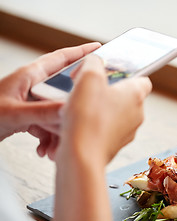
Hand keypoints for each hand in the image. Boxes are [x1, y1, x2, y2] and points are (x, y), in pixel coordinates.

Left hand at [0, 42, 100, 157]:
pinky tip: (45, 150)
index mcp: (30, 76)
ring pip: (58, 113)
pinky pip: (48, 126)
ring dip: (60, 132)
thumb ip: (42, 112)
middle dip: (73, 110)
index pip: (61, 59)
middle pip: (65, 92)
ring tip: (56, 147)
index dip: (81, 52)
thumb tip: (70, 109)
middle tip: (82, 118)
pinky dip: (49, 140)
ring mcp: (32, 103)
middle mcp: (33, 88)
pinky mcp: (29, 118)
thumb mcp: (13, 113)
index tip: (98, 50)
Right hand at [57, 54, 151, 166]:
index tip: (111, 72)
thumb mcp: (88, 77)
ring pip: (115, 114)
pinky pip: (106, 129)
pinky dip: (95, 124)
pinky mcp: (115, 146)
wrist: (81, 156)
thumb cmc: (88, 116)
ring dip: (100, 108)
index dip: (127, 74)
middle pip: (125, 96)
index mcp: (136, 95)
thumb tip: (95, 61)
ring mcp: (127, 132)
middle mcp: (137, 114)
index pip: (142, 79)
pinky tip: (78, 123)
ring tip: (80, 106)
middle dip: (107, 91)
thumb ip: (94, 62)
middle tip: (89, 88)